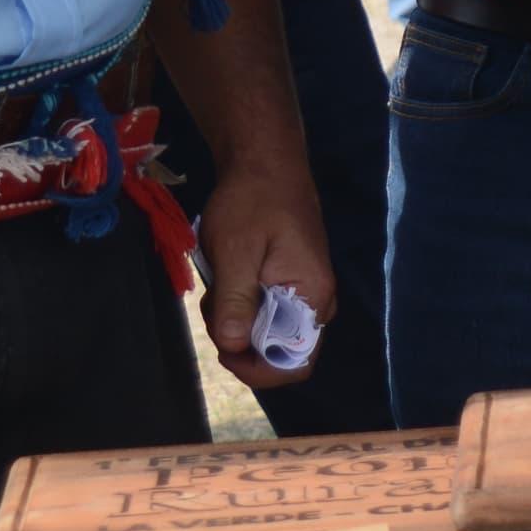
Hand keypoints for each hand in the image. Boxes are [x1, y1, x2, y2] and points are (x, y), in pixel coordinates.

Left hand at [194, 156, 338, 396]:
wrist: (265, 159)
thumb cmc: (252, 201)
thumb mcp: (235, 251)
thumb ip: (236, 302)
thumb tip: (232, 347)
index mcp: (312, 295)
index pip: (296, 362)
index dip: (259, 370)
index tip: (224, 353)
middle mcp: (317, 299)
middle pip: (278, 348)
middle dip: (239, 339)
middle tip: (213, 307)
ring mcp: (305, 289)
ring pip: (267, 329)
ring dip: (235, 318)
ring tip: (216, 284)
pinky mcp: (291, 279)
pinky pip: (266, 309)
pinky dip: (240, 302)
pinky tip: (226, 275)